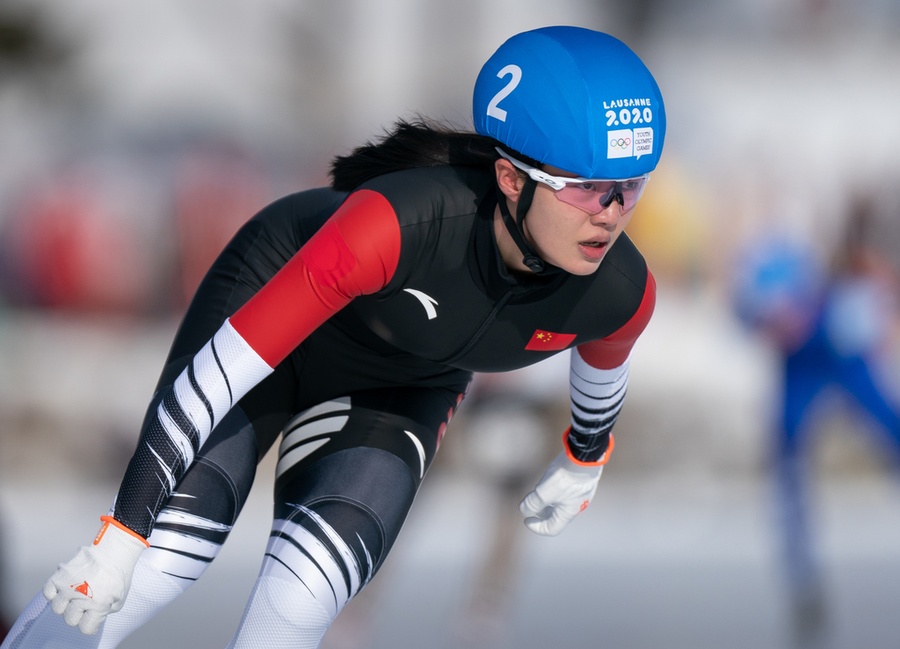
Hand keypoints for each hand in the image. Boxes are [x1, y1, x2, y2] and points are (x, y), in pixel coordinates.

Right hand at [43, 516, 147, 633]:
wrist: (114, 549)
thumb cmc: (119, 572)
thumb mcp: (120, 597)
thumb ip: (106, 611)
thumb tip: (94, 617)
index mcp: (98, 605)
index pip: (86, 628)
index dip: (91, 625)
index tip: (92, 619)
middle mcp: (81, 598)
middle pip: (70, 619)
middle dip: (79, 614)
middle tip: (85, 604)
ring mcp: (68, 587)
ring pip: (58, 608)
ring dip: (66, 604)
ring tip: (75, 595)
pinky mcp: (60, 575)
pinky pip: (48, 592)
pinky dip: (54, 593)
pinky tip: (64, 589)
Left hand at [519, 435, 612, 535]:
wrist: (585, 455)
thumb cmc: (566, 476)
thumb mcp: (544, 492)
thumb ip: (533, 503)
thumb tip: (524, 510)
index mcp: (568, 512)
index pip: (552, 529)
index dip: (537, 527)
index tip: (526, 519)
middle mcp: (576, 505)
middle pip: (557, 516)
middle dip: (542, 514)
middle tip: (530, 507)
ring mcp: (581, 493)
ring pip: (562, 503)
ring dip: (548, 502)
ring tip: (538, 492)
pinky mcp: (582, 481)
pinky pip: (567, 492)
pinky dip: (556, 492)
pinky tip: (551, 480)